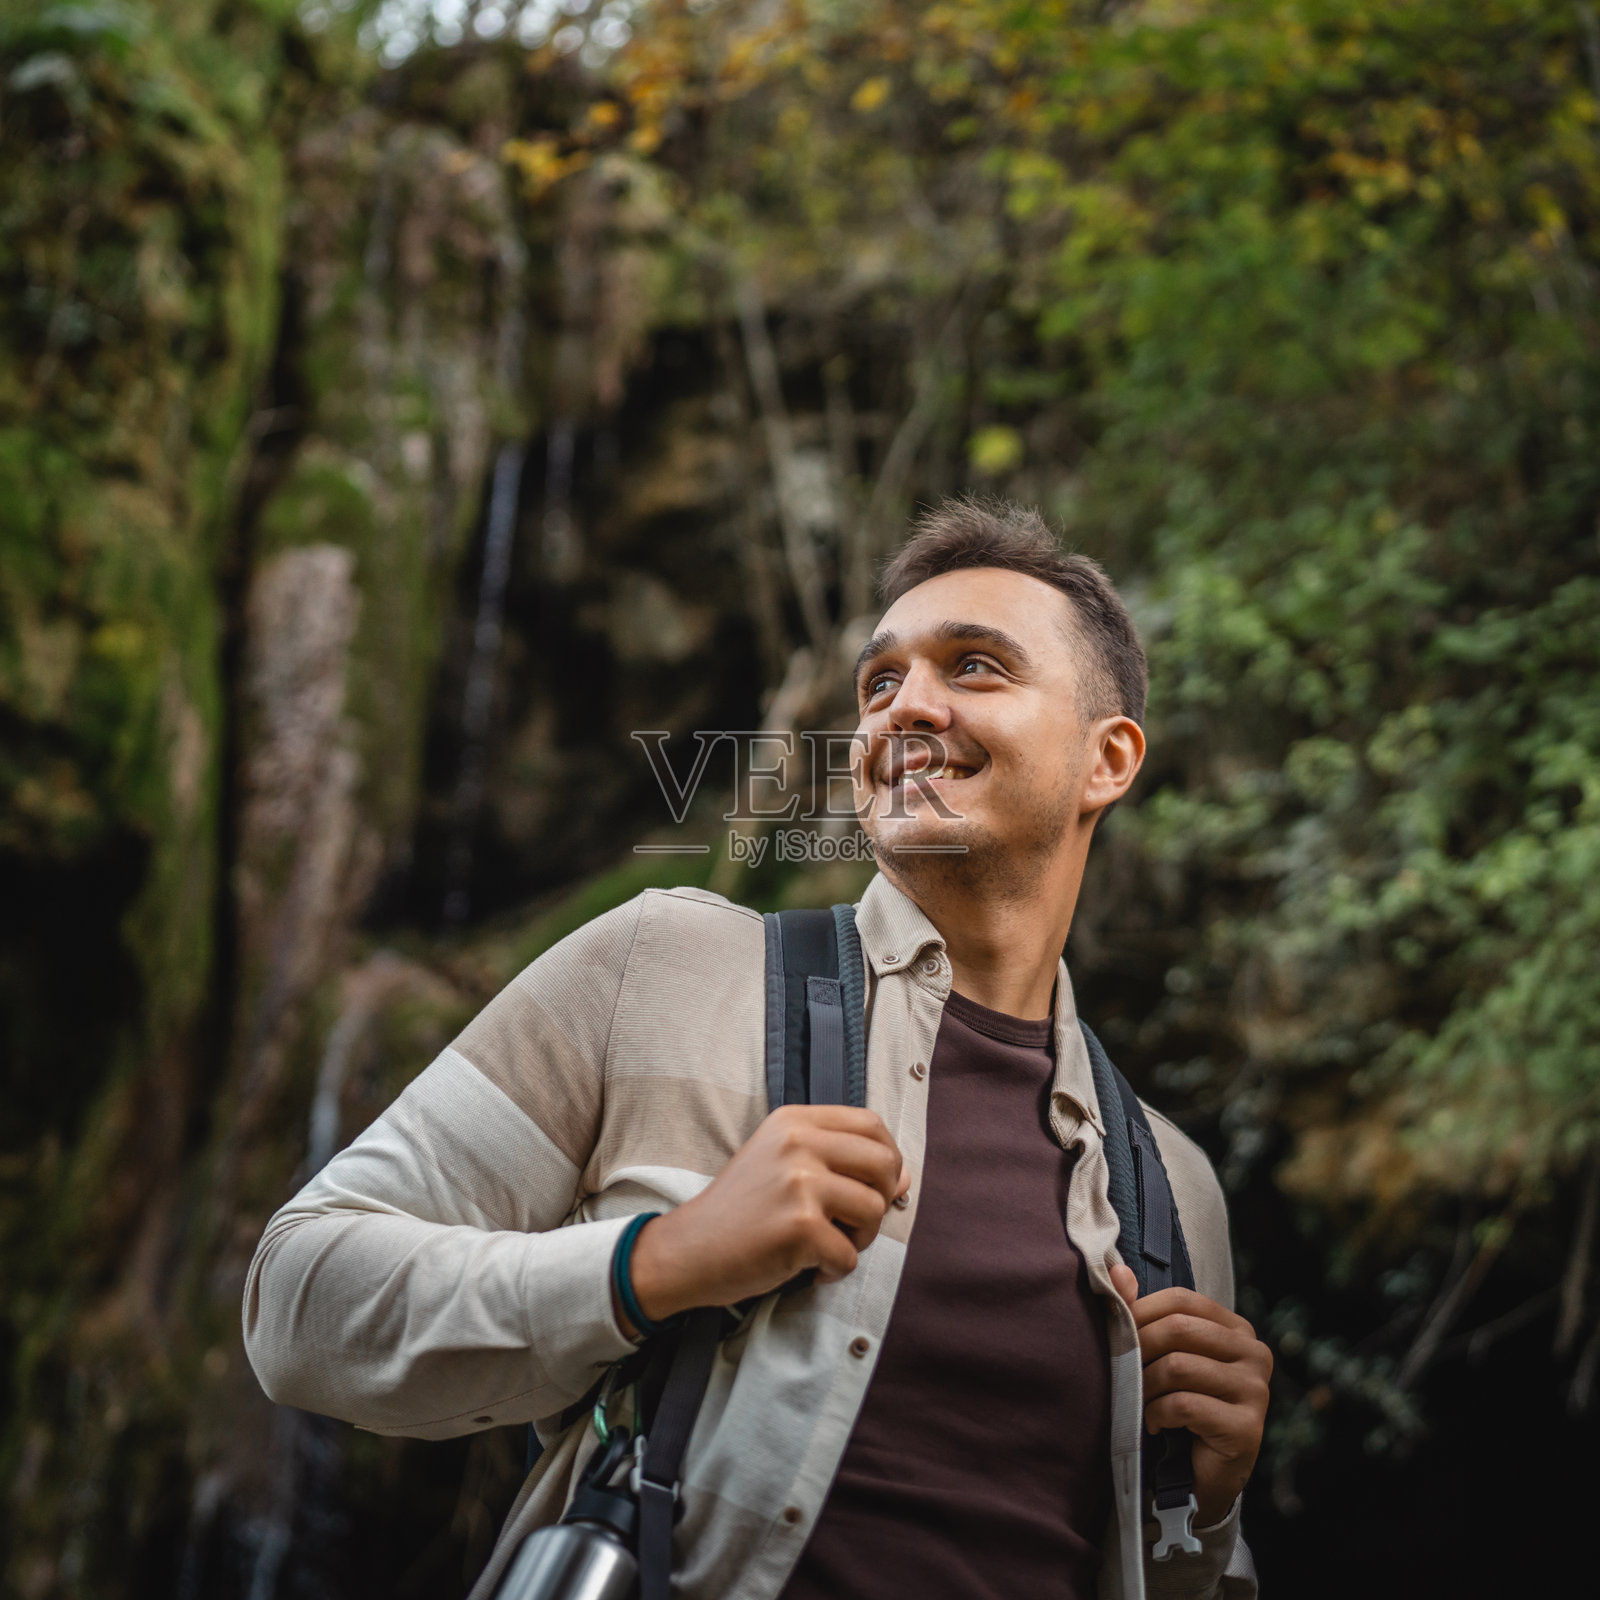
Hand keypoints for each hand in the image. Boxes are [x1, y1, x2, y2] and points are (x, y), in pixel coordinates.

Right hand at [625, 1105, 908, 1328]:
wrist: (688, 1250)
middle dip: (881, 1201)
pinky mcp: (799, 1227)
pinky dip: (833, 1272)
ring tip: (826, 1247)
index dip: (887, 1159)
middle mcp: (798, 1143)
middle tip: (853, 1224)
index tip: (875, 1187)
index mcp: (794, 1121)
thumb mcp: (781, 1163)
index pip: (871, 1124)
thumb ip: (837, 1159)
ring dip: (859, 1240)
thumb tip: (904, 1177)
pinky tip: (807, 1268)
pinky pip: (849, 1256)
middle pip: (885, 1164)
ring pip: (874, 1211)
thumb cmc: (740, 1211)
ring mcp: (798, 1183)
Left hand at [1111, 1265, 1271, 1527]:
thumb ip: (1141, 1312)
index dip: (1141, 1312)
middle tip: (1121, 1371)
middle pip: (1179, 1329)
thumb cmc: (1179, 1407)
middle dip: (1139, 1349)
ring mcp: (1256, 1391)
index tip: (1117, 1333)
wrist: (1199, 1475)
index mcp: (1237, 1330)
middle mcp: (1255, 1354)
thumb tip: (1116, 1270)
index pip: (1181, 1300)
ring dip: (1145, 1386)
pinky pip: (1184, 1405)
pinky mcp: (1247, 1428)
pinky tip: (1155, 1425)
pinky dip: (1156, 1414)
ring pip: (1178, 1367)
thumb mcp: (1162, 1355)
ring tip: (1139, 1401)